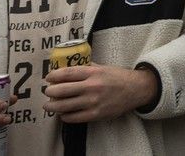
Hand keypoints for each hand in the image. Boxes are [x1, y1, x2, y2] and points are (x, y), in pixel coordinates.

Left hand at [44, 64, 158, 122]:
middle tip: (47, 92)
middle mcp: (92, 86)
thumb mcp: (103, 67)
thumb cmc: (118, 77)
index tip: (48, 78)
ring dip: (52, 106)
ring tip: (49, 105)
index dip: (54, 76)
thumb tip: (69, 68)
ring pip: (63, 106)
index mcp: (94, 72)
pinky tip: (63, 113)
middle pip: (61, 90)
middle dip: (50, 92)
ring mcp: (93, 101)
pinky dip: (64, 116)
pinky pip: (72, 117)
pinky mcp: (95, 114)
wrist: (137, 89)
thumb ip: (87, 68)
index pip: (67, 73)